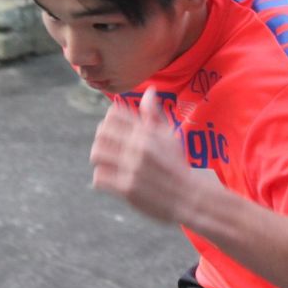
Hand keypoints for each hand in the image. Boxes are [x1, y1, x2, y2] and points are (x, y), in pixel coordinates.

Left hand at [89, 87, 221, 223]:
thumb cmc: (178, 164)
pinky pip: (99, 177)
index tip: (114, 129)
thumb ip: (155, 114)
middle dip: (101, 138)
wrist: (190, 197)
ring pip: (97, 153)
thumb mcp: (170, 136)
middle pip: (101, 132)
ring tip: (106, 162)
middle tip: (108, 146)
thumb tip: (149, 90)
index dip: (109, 120)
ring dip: (98, 157)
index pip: (114, 113)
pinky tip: (110, 179)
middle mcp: (138, 147)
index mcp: (148, 132)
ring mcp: (131, 168)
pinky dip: (101, 178)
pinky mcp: (127, 189)